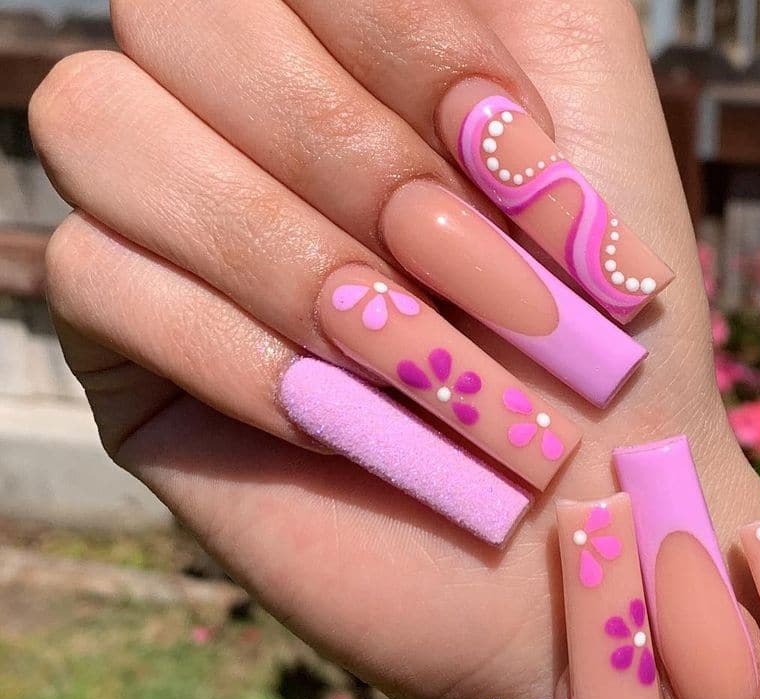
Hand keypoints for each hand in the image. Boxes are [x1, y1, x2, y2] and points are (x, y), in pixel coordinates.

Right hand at [30, 0, 748, 698]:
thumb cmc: (606, 335)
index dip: (401, 41)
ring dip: (289, 255)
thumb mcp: (592, 110)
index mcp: (344, 48)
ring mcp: (169, 229)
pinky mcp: (131, 350)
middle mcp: (237, 116)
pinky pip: (93, 283)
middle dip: (350, 158)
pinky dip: (237, 352)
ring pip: (99, 129)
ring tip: (418, 362)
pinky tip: (338, 420)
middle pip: (174, 16)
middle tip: (473, 284)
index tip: (513, 160)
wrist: (585, 527)